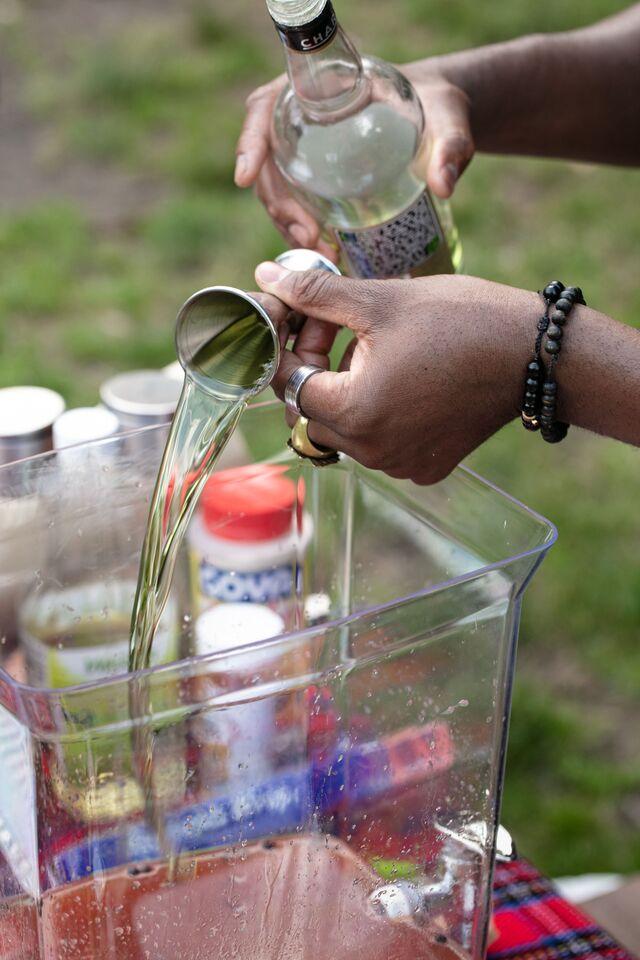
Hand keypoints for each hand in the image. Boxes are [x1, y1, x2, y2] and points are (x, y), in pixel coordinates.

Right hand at [235, 65, 473, 255]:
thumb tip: (444, 184)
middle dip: (277, 204)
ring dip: (287, 225)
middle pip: (267, 163)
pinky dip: (302, 230)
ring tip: (319, 253)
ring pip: (277, 190)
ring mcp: (305, 152)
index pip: (264, 109)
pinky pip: (295, 204)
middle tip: (307, 237)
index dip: (250, 142)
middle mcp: (301, 120)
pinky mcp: (315, 178)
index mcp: (317, 90)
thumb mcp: (449, 120)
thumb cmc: (441, 108)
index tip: (245, 177)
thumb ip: (451, 146)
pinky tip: (324, 252)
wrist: (440, 122)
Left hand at [255, 263, 535, 484]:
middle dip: (316, 368)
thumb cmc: (461, 320)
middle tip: (340, 327)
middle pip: (314, 413)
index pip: (291, 385)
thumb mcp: (380, 300)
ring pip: (347, 430)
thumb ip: (315, 295)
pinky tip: (404, 377)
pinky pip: (382, 443)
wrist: (537, 354)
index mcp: (355, 414)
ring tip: (378, 349)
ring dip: (347, 390)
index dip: (291, 345)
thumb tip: (264, 278)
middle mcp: (373, 452)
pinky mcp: (427, 467)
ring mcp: (401, 465)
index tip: (307, 315)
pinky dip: (380, 413)